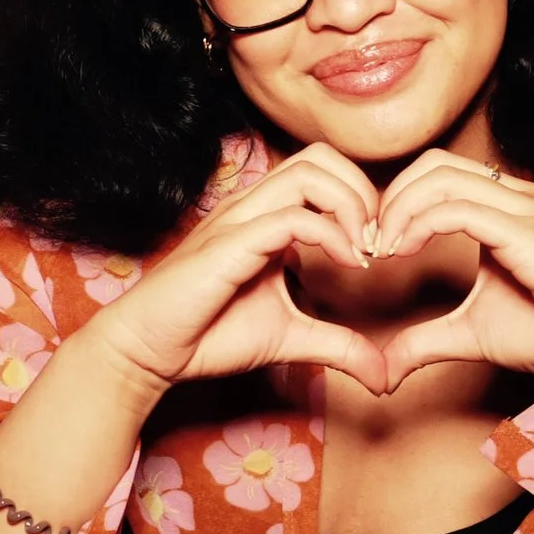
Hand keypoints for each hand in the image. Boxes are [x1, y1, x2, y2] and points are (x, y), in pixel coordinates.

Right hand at [85, 144, 391, 400]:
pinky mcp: (230, 244)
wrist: (149, 350)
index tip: (377, 251)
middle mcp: (251, 205)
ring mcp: (239, 219)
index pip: (323, 171)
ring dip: (352, 205)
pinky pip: (292, 217)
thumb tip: (384, 376)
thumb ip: (339, 346)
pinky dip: (332, 234)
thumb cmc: (208, 335)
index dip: (362, 200)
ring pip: (309, 172)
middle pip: (321, 156)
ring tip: (364, 251)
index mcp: (264, 215)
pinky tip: (349, 266)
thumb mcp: (291, 338)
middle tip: (377, 243)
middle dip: (363, 192)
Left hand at [371, 151, 533, 393]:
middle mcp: (516, 196)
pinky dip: (421, 225)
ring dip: (399, 211)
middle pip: (434, 165)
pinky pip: (461, 210)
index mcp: (505, 206)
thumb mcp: (469, 333)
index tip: (372, 245)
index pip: (437, 173)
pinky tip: (403, 252)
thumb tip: (381, 370)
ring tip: (382, 249)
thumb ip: (423, 341)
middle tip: (369, 243)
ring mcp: (526, 209)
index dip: (396, 200)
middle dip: (391, 198)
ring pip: (442, 181)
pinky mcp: (529, 232)